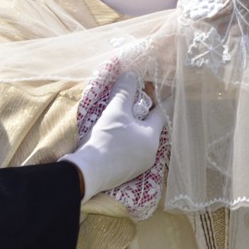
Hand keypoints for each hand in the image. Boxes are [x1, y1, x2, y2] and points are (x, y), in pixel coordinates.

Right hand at [61, 72, 164, 201]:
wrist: (87, 173)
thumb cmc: (105, 140)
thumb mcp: (115, 111)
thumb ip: (125, 91)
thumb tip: (130, 75)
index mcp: (152, 137)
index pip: (162, 112)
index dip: (160, 97)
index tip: (162, 88)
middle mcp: (150, 152)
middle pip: (150, 125)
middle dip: (143, 111)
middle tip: (134, 96)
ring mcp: (139, 164)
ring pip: (140, 138)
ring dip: (133, 125)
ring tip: (122, 114)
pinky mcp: (126, 171)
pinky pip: (131, 149)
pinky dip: (127, 138)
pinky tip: (115, 133)